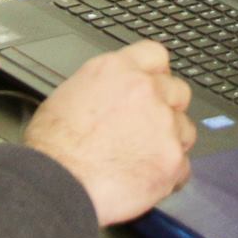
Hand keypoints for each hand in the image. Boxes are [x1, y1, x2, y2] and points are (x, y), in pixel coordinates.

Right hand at [23, 41, 194, 225]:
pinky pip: (183, 167)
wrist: (57, 183)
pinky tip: (147, 180)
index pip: (156, 55)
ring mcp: (163, 124)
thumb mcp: (70, 94)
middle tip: (149, 128)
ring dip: (171, 142)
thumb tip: (112, 96)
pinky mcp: (171, 160)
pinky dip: (169, 176)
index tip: (154, 86)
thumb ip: (104, 87)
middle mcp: (145, 90)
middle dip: (168, 109)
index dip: (156, 74)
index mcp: (117, 70)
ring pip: (185, 129)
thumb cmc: (53, 147)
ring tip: (145, 158)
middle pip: (179, 91)